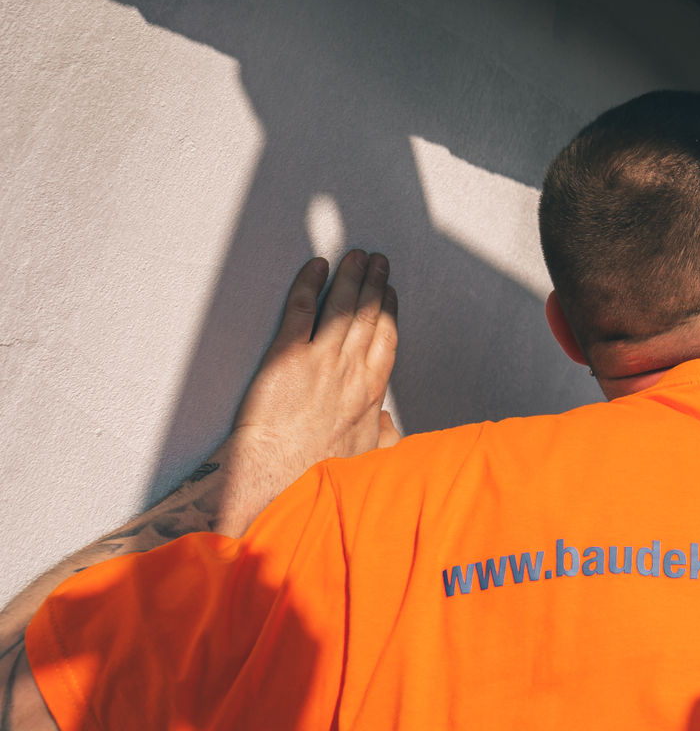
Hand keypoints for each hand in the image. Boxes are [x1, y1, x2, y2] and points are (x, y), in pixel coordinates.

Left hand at [225, 251, 399, 519]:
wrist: (277, 476)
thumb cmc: (316, 472)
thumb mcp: (364, 457)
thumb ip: (383, 437)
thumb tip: (391, 426)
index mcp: (370, 392)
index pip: (386, 340)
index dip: (389, 311)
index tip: (390, 293)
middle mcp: (350, 370)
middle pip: (368, 315)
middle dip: (375, 283)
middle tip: (377, 260)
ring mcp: (320, 361)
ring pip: (342, 307)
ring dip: (350, 277)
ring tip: (355, 254)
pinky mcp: (287, 356)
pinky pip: (301, 310)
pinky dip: (309, 285)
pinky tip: (316, 267)